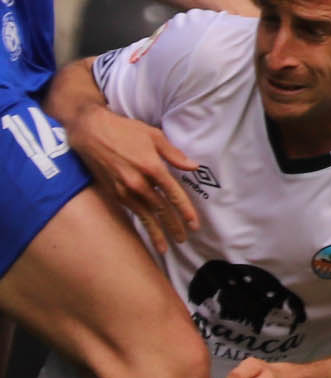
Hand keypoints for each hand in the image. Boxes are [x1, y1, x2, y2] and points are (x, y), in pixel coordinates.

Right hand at [68, 108, 201, 251]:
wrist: (89, 130)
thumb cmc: (123, 130)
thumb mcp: (153, 136)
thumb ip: (174, 154)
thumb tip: (193, 167)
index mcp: (151, 167)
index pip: (173, 194)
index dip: (185, 211)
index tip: (194, 224)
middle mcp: (137, 182)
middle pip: (160, 209)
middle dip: (173, 226)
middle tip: (183, 240)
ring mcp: (123, 189)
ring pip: (144, 215)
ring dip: (156, 232)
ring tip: (166, 247)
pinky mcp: (112, 192)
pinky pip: (131, 211)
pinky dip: (140, 223)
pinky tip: (147, 232)